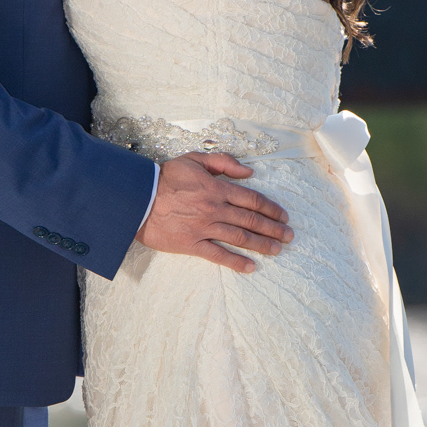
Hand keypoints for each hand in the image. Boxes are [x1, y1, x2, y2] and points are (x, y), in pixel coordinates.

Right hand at [137, 153, 291, 273]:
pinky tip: (251, 267)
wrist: (137, 198)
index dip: (271, 208)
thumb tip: (248, 171)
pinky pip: (218, 255)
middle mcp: (215, 209)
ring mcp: (204, 228)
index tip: (283, 216)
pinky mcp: (192, 244)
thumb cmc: (164, 177)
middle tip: (289, 236)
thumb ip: (223, 162)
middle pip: (251, 220)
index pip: (252, 199)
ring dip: (262, 245)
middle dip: (273, 228)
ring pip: (240, 238)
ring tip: (277, 250)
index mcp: (217, 188)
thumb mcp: (194, 159)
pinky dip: (236, 262)